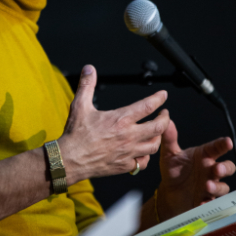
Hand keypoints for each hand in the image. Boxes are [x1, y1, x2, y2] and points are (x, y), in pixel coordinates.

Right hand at [59, 65, 169, 184]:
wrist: (70, 160)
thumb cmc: (76, 134)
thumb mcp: (80, 105)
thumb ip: (87, 85)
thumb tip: (89, 69)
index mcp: (120, 119)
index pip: (148, 106)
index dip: (159, 98)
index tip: (163, 95)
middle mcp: (128, 136)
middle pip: (158, 127)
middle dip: (165, 118)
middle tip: (165, 113)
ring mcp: (128, 152)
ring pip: (154, 145)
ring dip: (158, 137)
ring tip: (156, 131)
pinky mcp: (125, 166)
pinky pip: (143, 162)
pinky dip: (146, 156)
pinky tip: (143, 151)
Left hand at [157, 119, 235, 220]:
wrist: (169, 192)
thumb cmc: (174, 170)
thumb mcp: (169, 154)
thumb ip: (169, 138)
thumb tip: (166, 120)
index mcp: (204, 156)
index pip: (216, 148)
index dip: (223, 144)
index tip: (228, 142)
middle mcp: (210, 170)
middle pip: (227, 167)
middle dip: (225, 168)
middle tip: (217, 168)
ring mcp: (211, 186)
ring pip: (223, 186)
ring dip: (217, 186)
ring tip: (207, 186)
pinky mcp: (207, 200)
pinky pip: (213, 203)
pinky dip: (209, 203)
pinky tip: (202, 203)